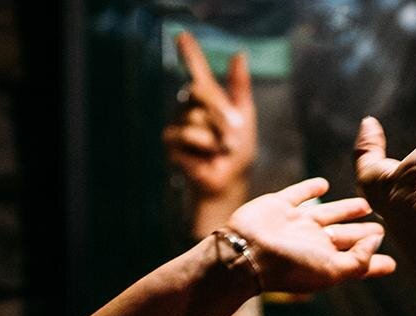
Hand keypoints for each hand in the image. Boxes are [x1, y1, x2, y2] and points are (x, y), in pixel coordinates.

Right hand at [164, 32, 255, 204]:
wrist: (230, 180)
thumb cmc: (238, 151)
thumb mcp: (245, 115)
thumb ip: (240, 86)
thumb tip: (239, 54)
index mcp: (207, 98)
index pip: (196, 68)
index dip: (190, 52)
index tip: (183, 35)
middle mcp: (188, 105)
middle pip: (199, 91)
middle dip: (221, 112)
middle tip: (234, 132)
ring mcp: (176, 122)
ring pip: (196, 116)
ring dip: (217, 135)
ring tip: (221, 149)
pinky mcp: (170, 140)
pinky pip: (189, 133)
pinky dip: (205, 146)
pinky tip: (206, 157)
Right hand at [224, 178, 395, 293]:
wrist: (247, 253)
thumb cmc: (290, 268)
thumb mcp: (332, 270)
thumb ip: (359, 259)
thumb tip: (378, 240)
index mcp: (325, 260)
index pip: (356, 261)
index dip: (374, 262)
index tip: (393, 262)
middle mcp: (313, 243)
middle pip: (345, 236)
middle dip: (363, 233)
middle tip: (384, 226)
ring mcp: (296, 224)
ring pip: (328, 213)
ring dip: (346, 209)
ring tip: (365, 204)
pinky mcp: (280, 206)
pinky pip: (299, 194)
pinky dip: (311, 189)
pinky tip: (323, 185)